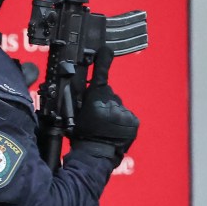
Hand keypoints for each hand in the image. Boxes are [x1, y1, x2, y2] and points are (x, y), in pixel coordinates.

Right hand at [71, 46, 138, 161]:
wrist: (96, 155)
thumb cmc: (81, 135)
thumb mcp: (73, 113)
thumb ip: (78, 97)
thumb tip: (81, 82)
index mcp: (95, 101)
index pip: (99, 77)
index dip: (103, 61)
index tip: (106, 50)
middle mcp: (111, 104)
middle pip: (108, 94)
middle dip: (103, 100)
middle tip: (96, 116)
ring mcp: (124, 113)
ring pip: (117, 105)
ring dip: (112, 111)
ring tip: (104, 125)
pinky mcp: (133, 121)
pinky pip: (126, 115)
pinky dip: (121, 120)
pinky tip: (114, 129)